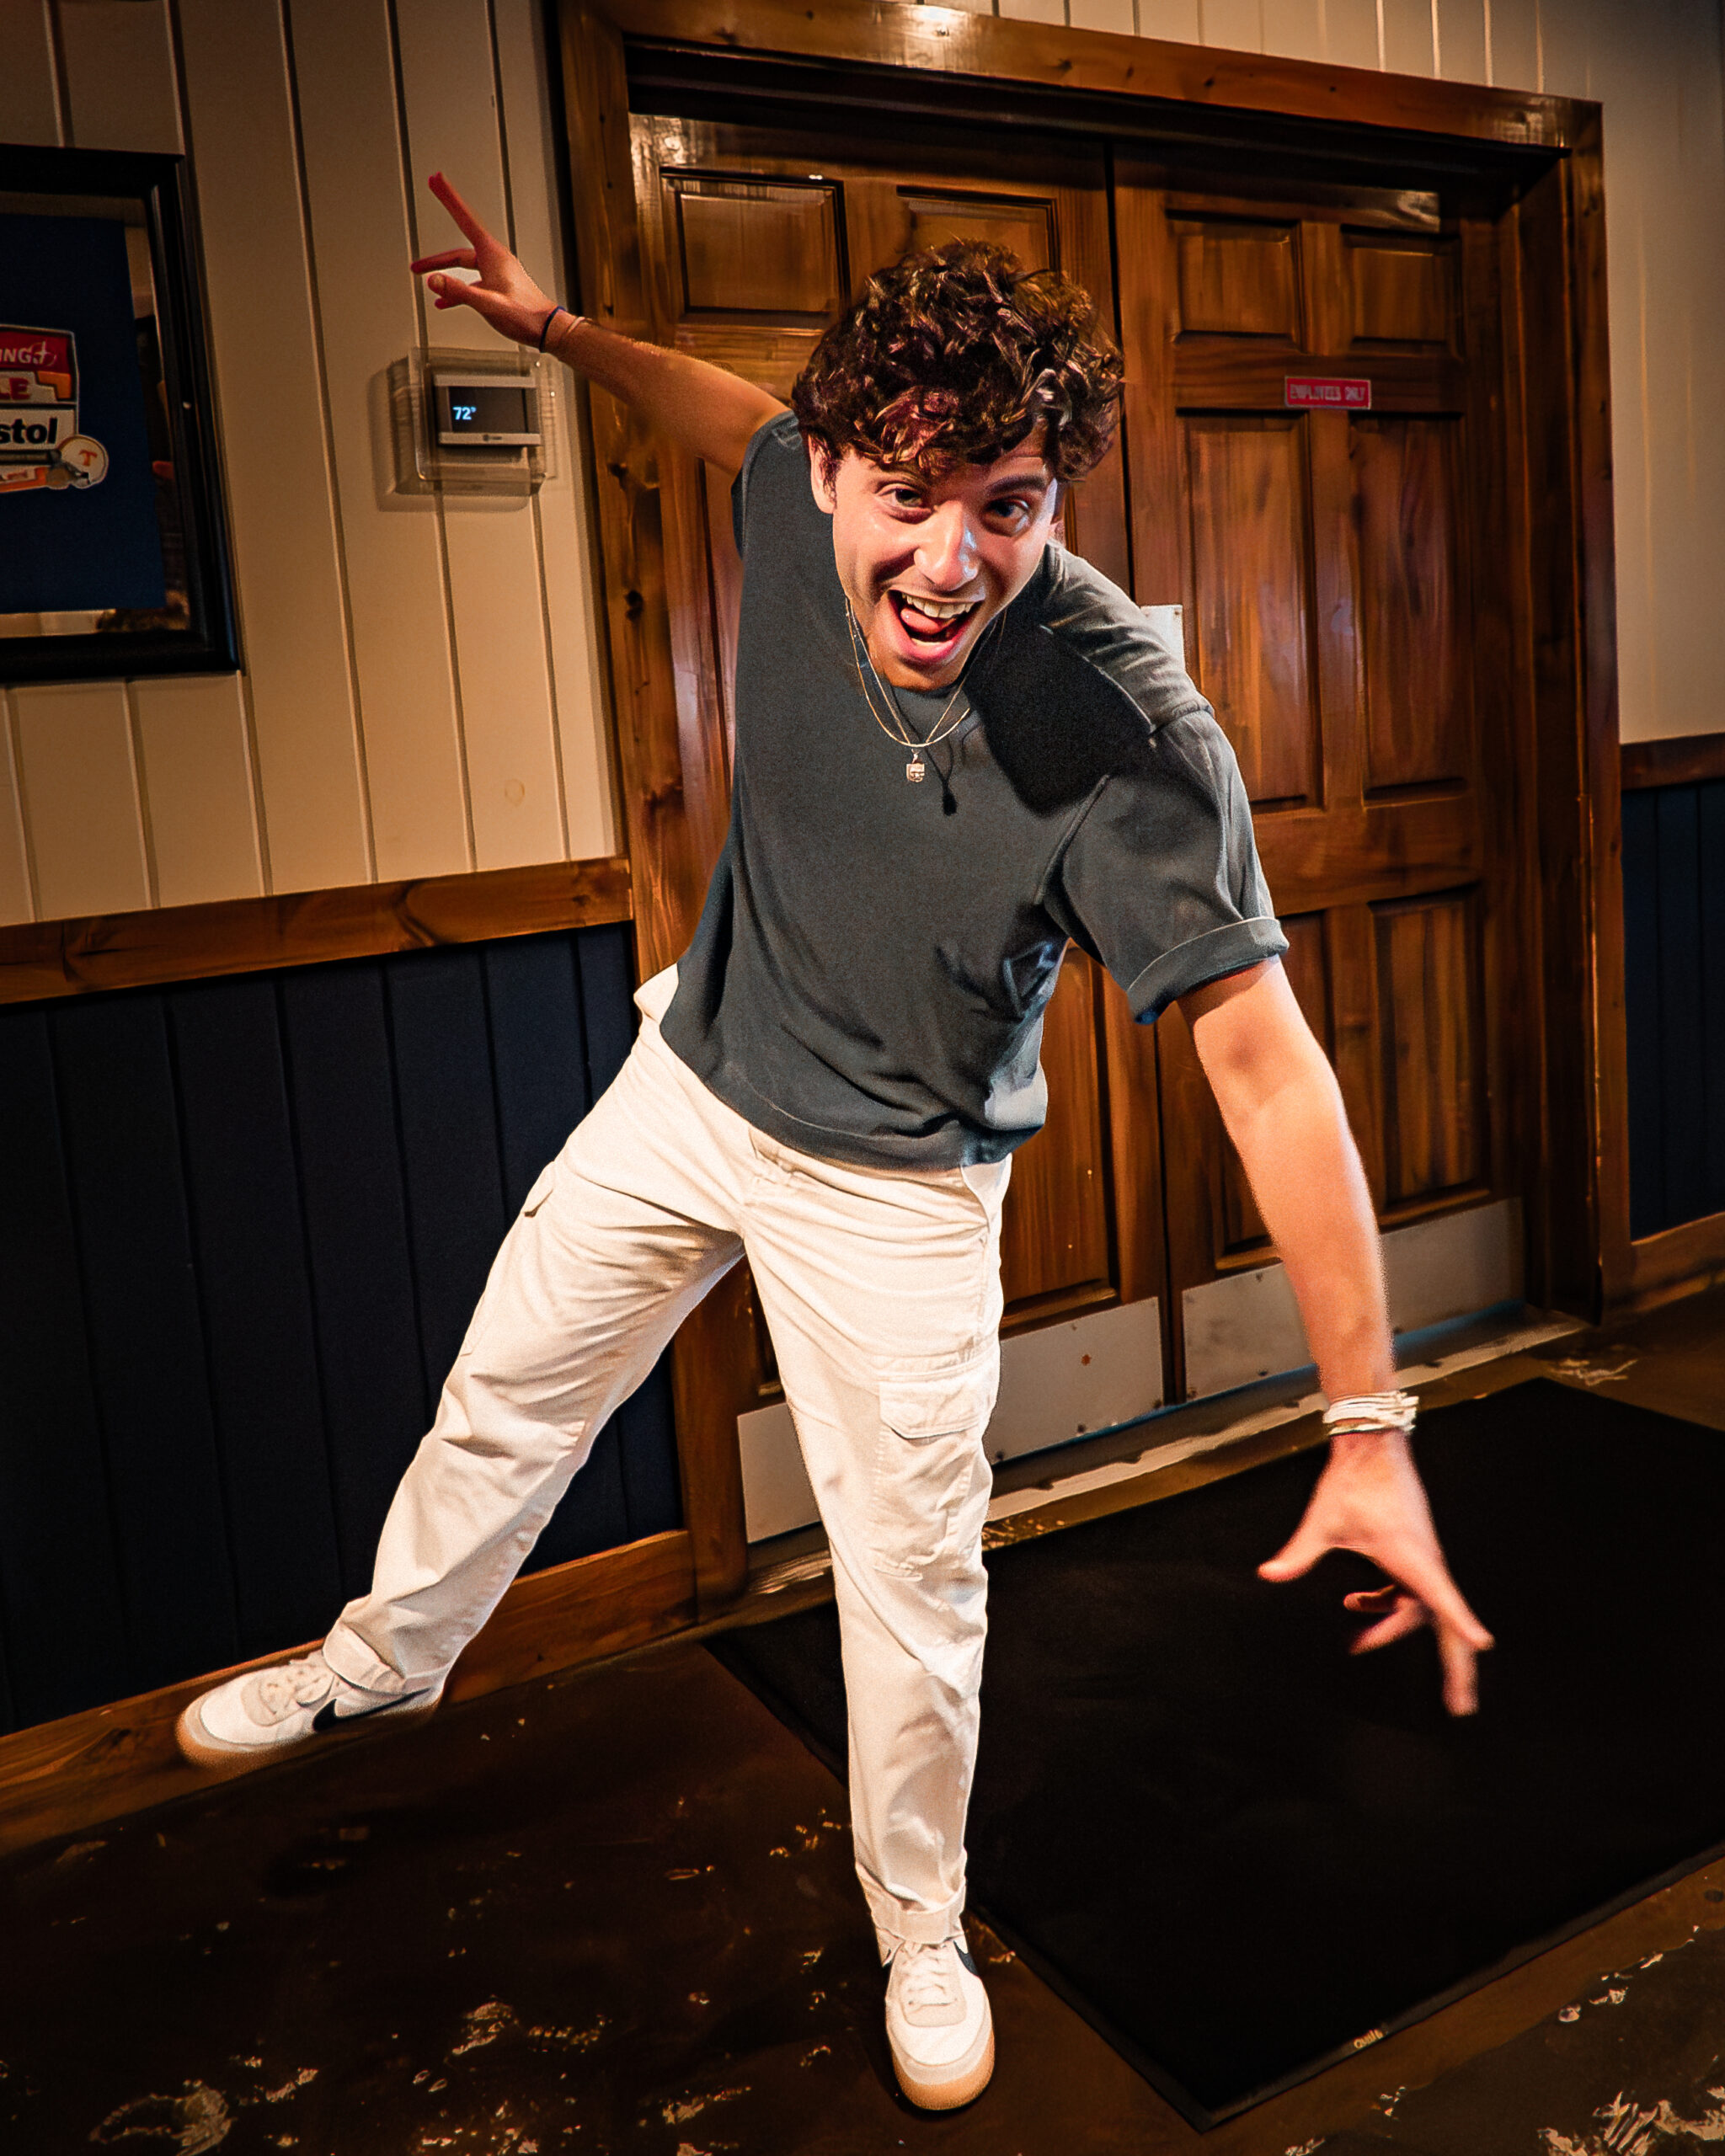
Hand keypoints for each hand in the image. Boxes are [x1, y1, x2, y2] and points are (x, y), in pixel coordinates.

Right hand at [409, 171, 557, 347]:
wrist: (547, 330)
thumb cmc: (526, 315)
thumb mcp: (488, 303)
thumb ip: (459, 292)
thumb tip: (435, 281)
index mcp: (493, 254)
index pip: (465, 218)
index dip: (449, 198)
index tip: (436, 181)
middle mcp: (494, 259)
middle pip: (458, 251)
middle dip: (435, 255)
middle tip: (418, 255)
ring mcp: (496, 273)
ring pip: (463, 268)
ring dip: (443, 273)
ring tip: (424, 277)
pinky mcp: (498, 287)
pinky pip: (471, 284)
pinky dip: (457, 290)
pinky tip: (445, 301)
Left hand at [1258, 1430, 1493, 1715]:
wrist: (1372, 1446)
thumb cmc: (1353, 1481)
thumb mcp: (1323, 1520)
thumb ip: (1299, 1552)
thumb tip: (1268, 1575)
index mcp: (1412, 1559)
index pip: (1442, 1599)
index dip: (1462, 1622)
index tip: (1483, 1644)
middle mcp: (1424, 1563)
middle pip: (1445, 1623)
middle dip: (1454, 1667)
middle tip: (1460, 1708)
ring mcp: (1421, 1558)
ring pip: (1420, 1608)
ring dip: (1393, 1628)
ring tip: (1356, 1645)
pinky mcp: (1411, 1551)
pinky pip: (1406, 1590)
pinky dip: (1384, 1602)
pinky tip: (1353, 1603)